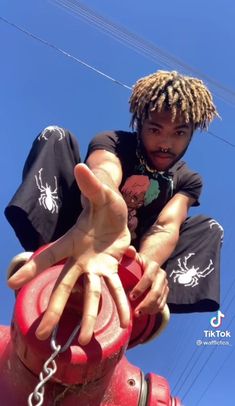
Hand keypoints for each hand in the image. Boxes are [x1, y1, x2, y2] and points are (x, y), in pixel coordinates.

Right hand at [8, 163, 130, 344]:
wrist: (115, 215)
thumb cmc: (105, 204)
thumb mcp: (103, 195)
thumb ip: (93, 186)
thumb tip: (83, 167)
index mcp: (73, 242)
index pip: (50, 256)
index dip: (31, 268)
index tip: (12, 283)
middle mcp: (80, 260)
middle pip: (66, 286)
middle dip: (55, 309)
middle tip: (43, 334)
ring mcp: (96, 268)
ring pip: (91, 296)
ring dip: (90, 317)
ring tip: (87, 340)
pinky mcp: (111, 270)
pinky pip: (116, 289)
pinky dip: (121, 305)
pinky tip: (126, 321)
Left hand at [125, 248, 168, 316]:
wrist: (148, 265)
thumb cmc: (136, 263)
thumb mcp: (133, 257)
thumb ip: (130, 253)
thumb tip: (129, 249)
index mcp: (153, 266)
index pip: (148, 278)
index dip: (140, 288)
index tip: (130, 297)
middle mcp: (161, 275)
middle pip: (156, 292)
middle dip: (146, 303)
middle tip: (136, 312)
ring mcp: (165, 284)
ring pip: (160, 299)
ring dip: (150, 309)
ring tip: (138, 314)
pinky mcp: (166, 292)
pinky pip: (163, 304)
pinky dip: (155, 310)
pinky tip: (146, 314)